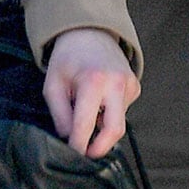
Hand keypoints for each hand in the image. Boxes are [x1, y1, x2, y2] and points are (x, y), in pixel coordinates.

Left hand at [43, 29, 139, 159]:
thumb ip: (59, 114)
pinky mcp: (135, 87)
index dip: (78, 144)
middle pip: (115, 130)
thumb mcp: (53, 84)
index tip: (73, 155)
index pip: (86, 124)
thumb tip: (69, 138)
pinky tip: (99, 99)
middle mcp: (116, 83)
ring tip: (87, 111)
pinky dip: (109, 114)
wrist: (90, 32)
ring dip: (102, 126)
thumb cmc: (68, 58)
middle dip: (100, 147)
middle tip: (86, 153)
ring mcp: (129, 85)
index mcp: (93, 81)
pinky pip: (122, 111)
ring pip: (118, 122)